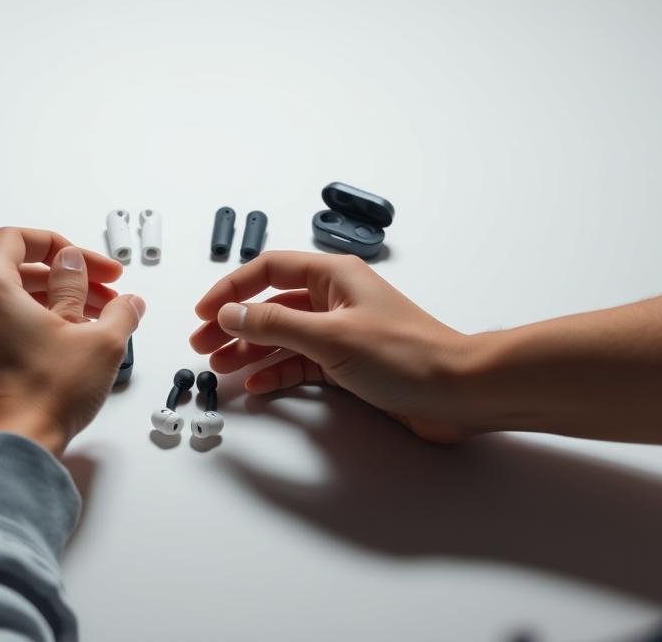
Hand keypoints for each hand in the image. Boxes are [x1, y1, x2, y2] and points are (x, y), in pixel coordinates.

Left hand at [0, 227, 145, 454]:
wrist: (9, 454)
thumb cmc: (45, 397)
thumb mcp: (97, 340)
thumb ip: (108, 301)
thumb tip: (103, 285)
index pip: (16, 238)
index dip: (59, 245)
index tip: (88, 265)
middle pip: (6, 268)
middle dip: (56, 277)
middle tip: (94, 294)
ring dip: (38, 303)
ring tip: (81, 325)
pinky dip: (13, 328)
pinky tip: (48, 348)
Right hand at [190, 251, 475, 442]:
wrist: (459, 392)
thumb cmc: (405, 355)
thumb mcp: (331, 336)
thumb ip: (275, 323)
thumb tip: (230, 312)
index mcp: (333, 277)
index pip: (268, 269)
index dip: (231, 288)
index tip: (203, 312)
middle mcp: (335, 299)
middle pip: (270, 304)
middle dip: (234, 324)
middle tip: (202, 346)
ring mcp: (342, 332)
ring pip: (283, 336)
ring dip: (250, 350)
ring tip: (219, 368)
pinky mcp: (350, 363)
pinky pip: (301, 363)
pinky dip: (277, 372)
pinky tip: (256, 385)